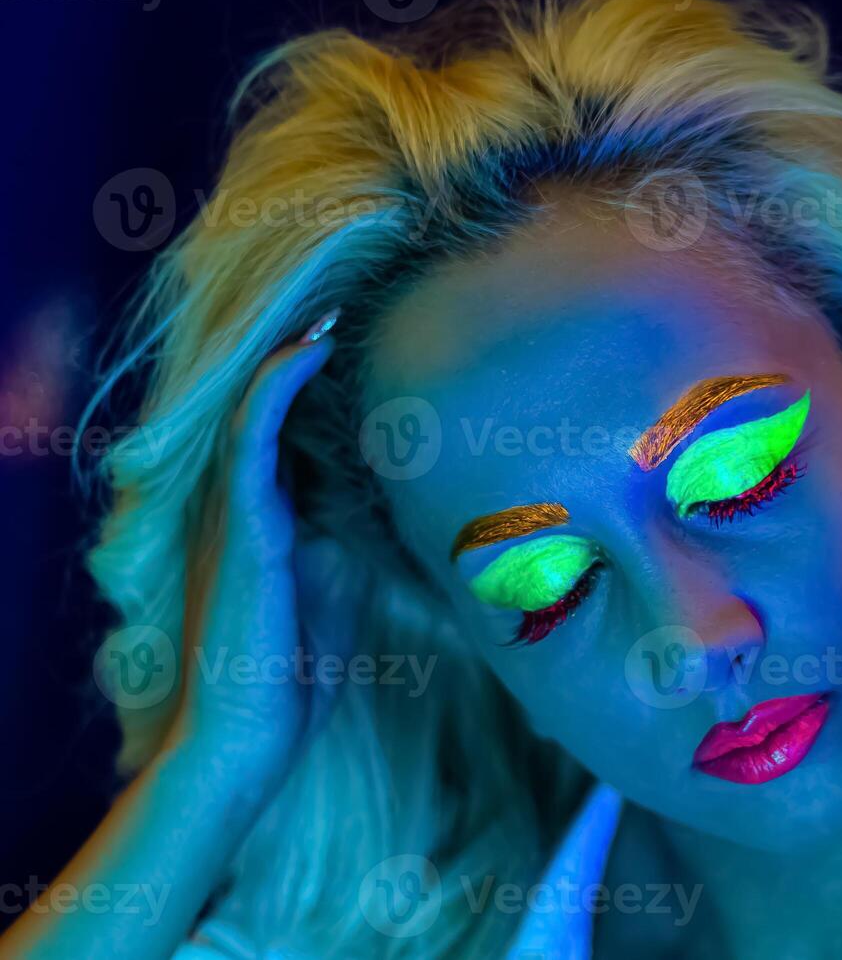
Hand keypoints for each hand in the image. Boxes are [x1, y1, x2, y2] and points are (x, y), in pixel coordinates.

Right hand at [163, 319, 342, 790]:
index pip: (288, 430)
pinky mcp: (243, 528)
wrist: (249, 736)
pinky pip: (252, 437)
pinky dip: (278, 386)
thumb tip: (412, 513)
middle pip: (266, 407)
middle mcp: (244, 503)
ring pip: (254, 406)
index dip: (315, 381)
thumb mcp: (335, 591)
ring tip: (334, 302)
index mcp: (266, 517)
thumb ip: (354, 545)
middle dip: (302, 351)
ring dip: (292, 351)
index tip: (358, 335)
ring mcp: (237, 512)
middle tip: (347, 297)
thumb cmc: (293, 674)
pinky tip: (312, 347)